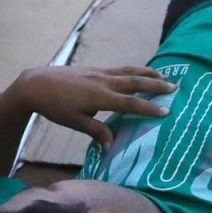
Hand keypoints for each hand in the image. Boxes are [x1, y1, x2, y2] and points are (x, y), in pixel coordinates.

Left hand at [9, 66, 174, 147]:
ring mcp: (99, 73)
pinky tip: (139, 73)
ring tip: (163, 76)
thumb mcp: (75, 122)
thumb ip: (96, 131)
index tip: (166, 111)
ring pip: (129, 71)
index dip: (149, 107)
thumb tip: (112, 144)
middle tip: (174, 88)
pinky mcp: (94, 69)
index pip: (130, 103)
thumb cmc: (54, 107)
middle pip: (135, 82)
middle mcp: (104, 82)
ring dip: (147, 74)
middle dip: (156, 85)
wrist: (36, 84)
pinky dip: (133, 70)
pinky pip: (119, 68)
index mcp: (100, 97)